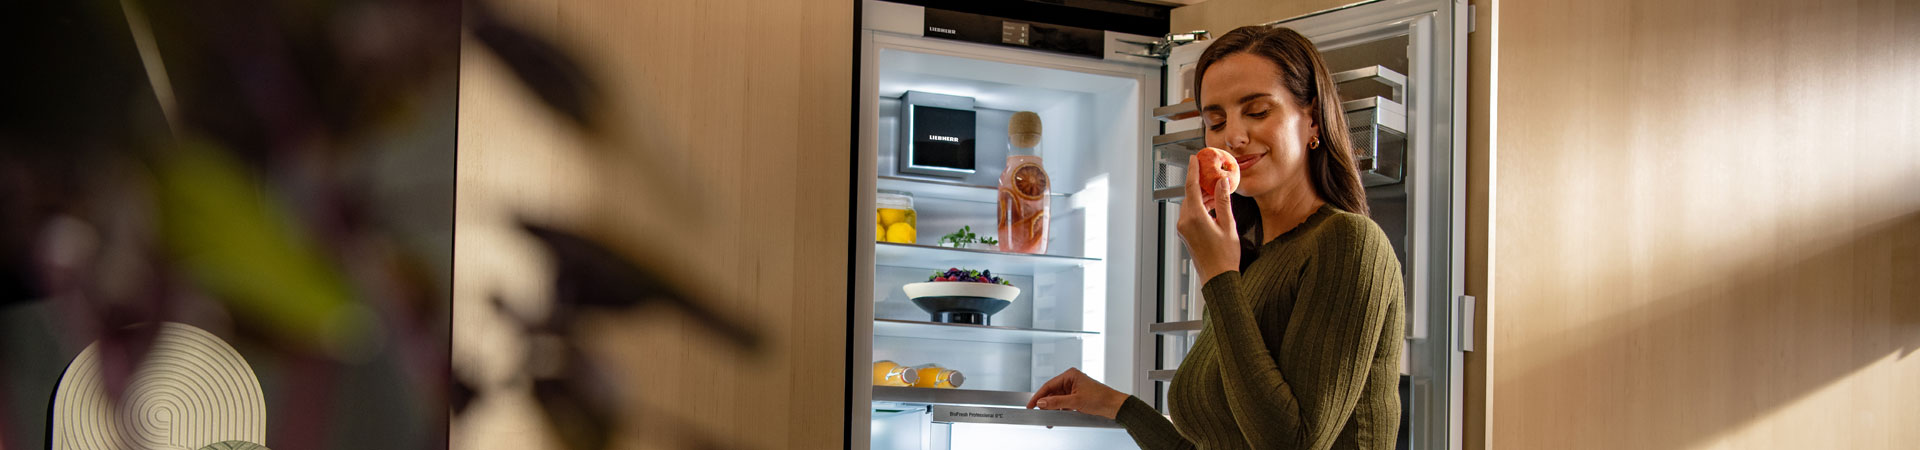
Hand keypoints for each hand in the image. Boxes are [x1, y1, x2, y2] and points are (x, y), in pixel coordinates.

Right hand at [1026, 367, 1127, 419]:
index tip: (1032, 404)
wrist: (1114, 406)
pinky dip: (1059, 410)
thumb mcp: (1075, 401)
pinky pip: (1063, 403)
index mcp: (1070, 375)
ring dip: (1053, 408)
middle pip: (1052, 392)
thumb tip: (1042, 402)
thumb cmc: (1101, 398)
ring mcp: (1074, 389)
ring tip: (1049, 417)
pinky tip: (1057, 416)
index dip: (1039, 395)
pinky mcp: (1077, 397)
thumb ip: (1056, 402)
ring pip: (1057, 399)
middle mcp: (1071, 380)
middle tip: (1039, 412)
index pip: (1049, 385)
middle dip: (1046, 403)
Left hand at [1177, 153, 1239, 282]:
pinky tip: (1212, 207)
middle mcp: (1185, 222)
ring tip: (1217, 193)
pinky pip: (1190, 214)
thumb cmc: (1224, 256)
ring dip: (1201, 197)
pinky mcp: (1185, 234)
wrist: (1218, 278)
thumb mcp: (1228, 225)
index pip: (1191, 187)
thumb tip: (1222, 183)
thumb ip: (1224, 201)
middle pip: (1190, 195)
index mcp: (1195, 218)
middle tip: (1212, 176)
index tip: (1195, 159)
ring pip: (1190, 205)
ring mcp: (1183, 229)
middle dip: (1200, 184)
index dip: (1193, 171)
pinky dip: (1199, 207)